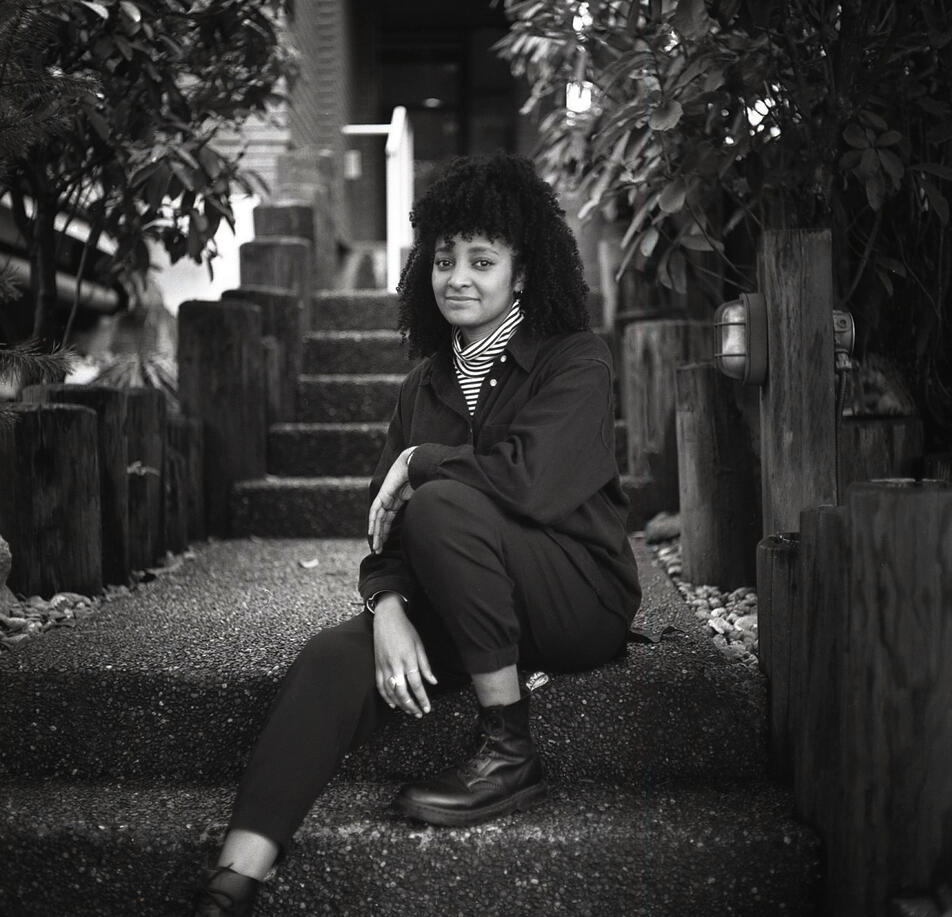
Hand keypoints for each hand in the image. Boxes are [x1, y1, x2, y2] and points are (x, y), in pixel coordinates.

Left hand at [368, 447, 415, 553]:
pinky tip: (372, 533)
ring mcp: (385, 497)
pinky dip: (373, 522)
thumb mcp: (420, 497)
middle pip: (381, 522)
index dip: (386, 532)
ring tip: (376, 547)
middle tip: (378, 550)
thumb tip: (433, 522)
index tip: (385, 544)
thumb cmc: (421, 478)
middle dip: (380, 536)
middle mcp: (389, 500)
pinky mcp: (383, 495)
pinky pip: (376, 511)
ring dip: (376, 533)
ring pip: (378, 519)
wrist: (416, 464)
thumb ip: (420, 508)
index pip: (388, 519)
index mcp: (397, 500)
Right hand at [373, 595, 436, 716]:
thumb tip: (433, 682)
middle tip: (419, 713)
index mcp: (409, 659)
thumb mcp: (419, 645)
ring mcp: (384, 666)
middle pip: (403, 692)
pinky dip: (386, 697)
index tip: (427, 708)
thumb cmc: (406, 630)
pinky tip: (393, 704)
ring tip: (409, 711)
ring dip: (400, 704)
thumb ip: (425, 665)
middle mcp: (395, 664)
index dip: (422, 698)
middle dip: (411, 706)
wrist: (387, 618)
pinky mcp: (377, 666)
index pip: (417, 684)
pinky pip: (380, 686)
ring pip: (391, 692)